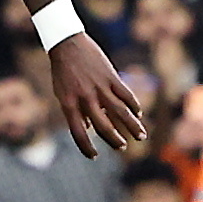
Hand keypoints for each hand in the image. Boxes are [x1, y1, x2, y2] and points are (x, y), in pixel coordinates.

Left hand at [46, 33, 150, 157]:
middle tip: (121, 147)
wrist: (67, 45)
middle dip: (114, 139)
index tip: (93, 156)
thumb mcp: (62, 92)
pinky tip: (138, 113)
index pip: (77, 132)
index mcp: (69, 103)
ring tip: (140, 136)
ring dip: (132, 126)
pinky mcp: (111, 77)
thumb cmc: (63, 72)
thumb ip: (74, 110)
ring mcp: (99, 87)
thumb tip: (87, 127)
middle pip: (102, 125)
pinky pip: (126, 95)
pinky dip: (134, 105)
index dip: (85, 146)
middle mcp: (85, 98)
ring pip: (120, 112)